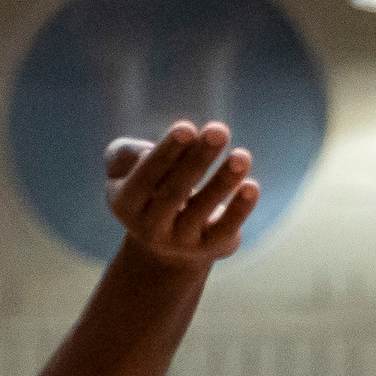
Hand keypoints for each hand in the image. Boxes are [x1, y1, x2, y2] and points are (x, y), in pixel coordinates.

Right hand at [104, 121, 258, 266]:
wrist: (166, 244)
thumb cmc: (150, 190)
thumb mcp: (125, 172)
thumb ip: (123, 153)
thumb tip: (144, 151)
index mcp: (126, 204)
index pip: (146, 176)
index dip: (167, 152)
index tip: (187, 128)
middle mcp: (150, 227)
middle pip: (174, 192)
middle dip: (197, 159)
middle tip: (218, 130)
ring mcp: (181, 241)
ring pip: (203, 209)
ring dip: (223, 180)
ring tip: (242, 155)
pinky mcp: (211, 247)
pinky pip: (226, 228)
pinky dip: (240, 208)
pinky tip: (251, 186)